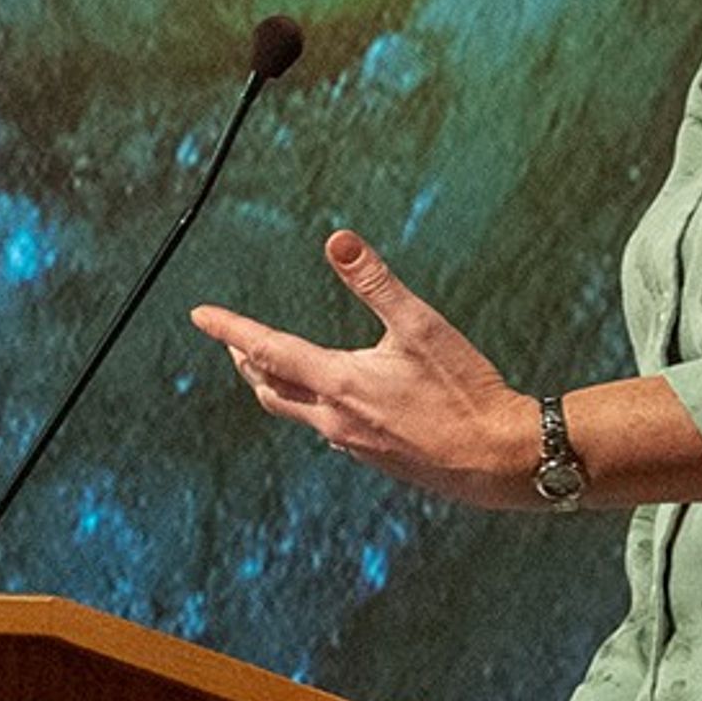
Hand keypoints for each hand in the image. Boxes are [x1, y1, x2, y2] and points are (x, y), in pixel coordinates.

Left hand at [189, 228, 541, 508]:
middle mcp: (336, 419)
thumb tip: (337, 240)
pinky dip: (313, 408)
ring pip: (296, 413)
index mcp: (339, 383)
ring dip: (276, 386)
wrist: (501, 459)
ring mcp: (354, 445)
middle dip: (246, 361)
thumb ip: (376, 282)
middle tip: (231, 341)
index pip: (267, 350)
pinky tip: (330, 405)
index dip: (230, 329)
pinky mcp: (376, 459)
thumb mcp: (422, 326)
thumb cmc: (465, 390)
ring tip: (269, 368)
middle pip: (270, 388)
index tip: (200, 314)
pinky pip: (328, 431)